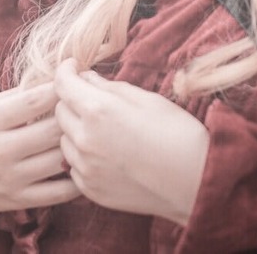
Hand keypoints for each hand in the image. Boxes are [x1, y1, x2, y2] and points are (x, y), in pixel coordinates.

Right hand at [0, 81, 81, 230]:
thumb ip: (15, 97)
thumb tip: (53, 79)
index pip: (34, 100)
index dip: (61, 87)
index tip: (76, 79)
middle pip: (52, 130)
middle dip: (74, 116)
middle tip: (88, 108)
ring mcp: (9, 177)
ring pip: (59, 160)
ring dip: (77, 146)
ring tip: (87, 135)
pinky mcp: (17, 200)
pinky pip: (58, 193)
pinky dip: (76, 180)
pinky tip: (81, 165)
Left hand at [53, 59, 209, 224]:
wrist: (197, 183)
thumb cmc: (178, 134)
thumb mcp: (146, 99)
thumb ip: (110, 87)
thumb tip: (87, 79)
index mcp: (97, 111)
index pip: (62, 83)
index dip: (65, 70)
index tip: (73, 67)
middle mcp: (85, 140)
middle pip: (59, 111)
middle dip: (72, 100)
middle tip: (93, 99)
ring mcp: (86, 168)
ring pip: (64, 140)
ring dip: (76, 130)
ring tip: (104, 130)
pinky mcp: (91, 190)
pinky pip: (74, 166)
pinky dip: (84, 157)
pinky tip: (108, 155)